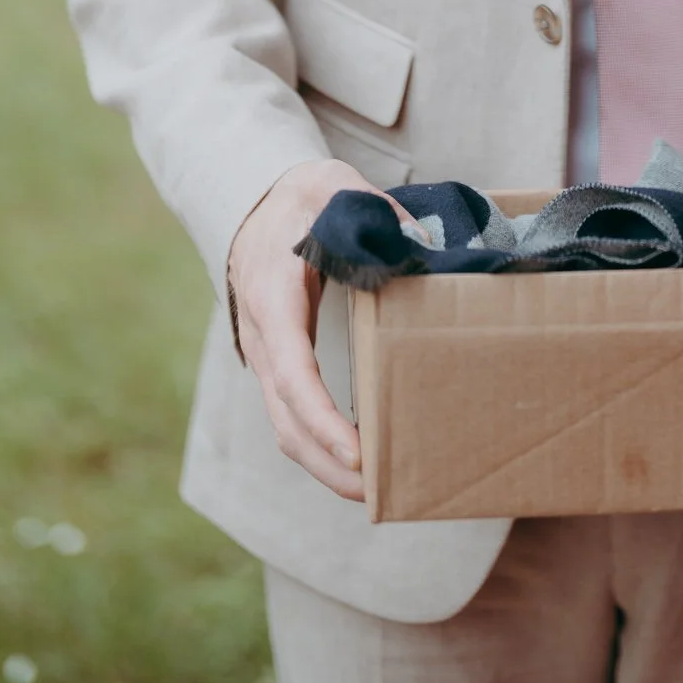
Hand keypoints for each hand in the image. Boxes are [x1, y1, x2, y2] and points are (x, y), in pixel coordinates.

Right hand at [227, 157, 405, 501]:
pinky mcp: (279, 363)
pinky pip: (292, 413)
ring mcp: (266, 355)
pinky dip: (319, 442)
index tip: (356, 451)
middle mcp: (262, 336)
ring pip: (285, 426)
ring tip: (372, 490)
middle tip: (375, 492)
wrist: (260, 202)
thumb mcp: (337, 190)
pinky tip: (357, 456)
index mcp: (273, 297)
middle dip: (327, 463)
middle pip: (286, 419)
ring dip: (323, 464)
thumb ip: (377, 215)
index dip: (323, 418)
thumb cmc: (305, 198)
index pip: (294, 372)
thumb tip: (423, 245)